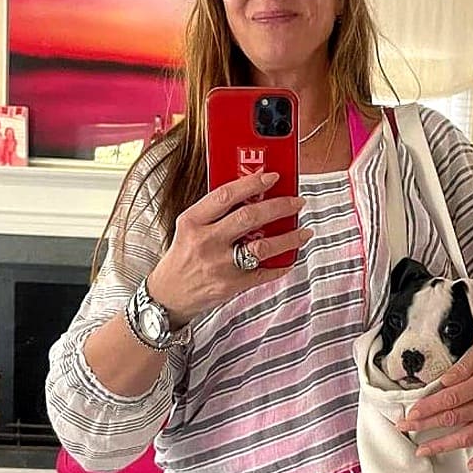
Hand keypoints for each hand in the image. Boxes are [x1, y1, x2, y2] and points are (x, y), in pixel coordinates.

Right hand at [147, 171, 311, 325]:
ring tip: (304, 232)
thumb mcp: (188, 228)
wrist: (169, 295)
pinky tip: (290, 259)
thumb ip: (214, 213)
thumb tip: (252, 195)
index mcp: (193, 222)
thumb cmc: (183, 256)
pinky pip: (263, 273)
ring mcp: (219, 266)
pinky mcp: (230, 285)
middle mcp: (206, 242)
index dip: (252, 184)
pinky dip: (280, 266)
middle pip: (249, 218)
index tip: (273, 177)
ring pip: (262, 247)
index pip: (225, 195)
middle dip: (279, 207)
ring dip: (289, 238)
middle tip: (297, 202)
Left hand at [395, 340, 472, 469]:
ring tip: (422, 450)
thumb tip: (445, 380)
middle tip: (405, 427)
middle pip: (453, 418)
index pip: (451, 398)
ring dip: (442, 445)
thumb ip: (463, 365)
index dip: (429, 406)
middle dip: (425, 424)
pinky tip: (470, 464)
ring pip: (466, 437)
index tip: (412, 412)